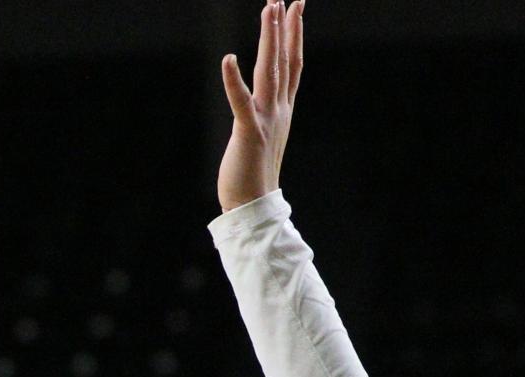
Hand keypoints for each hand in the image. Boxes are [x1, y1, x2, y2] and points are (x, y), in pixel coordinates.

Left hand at [218, 0, 303, 211]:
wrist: (253, 208)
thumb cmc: (253, 176)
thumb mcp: (264, 137)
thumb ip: (265, 116)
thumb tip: (260, 104)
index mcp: (283, 110)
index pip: (292, 65)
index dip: (294, 35)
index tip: (296, 7)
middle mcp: (279, 110)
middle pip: (284, 60)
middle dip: (285, 28)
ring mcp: (266, 120)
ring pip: (270, 71)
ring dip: (270, 39)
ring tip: (270, 9)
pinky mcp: (249, 133)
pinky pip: (241, 102)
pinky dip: (234, 81)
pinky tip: (229, 58)